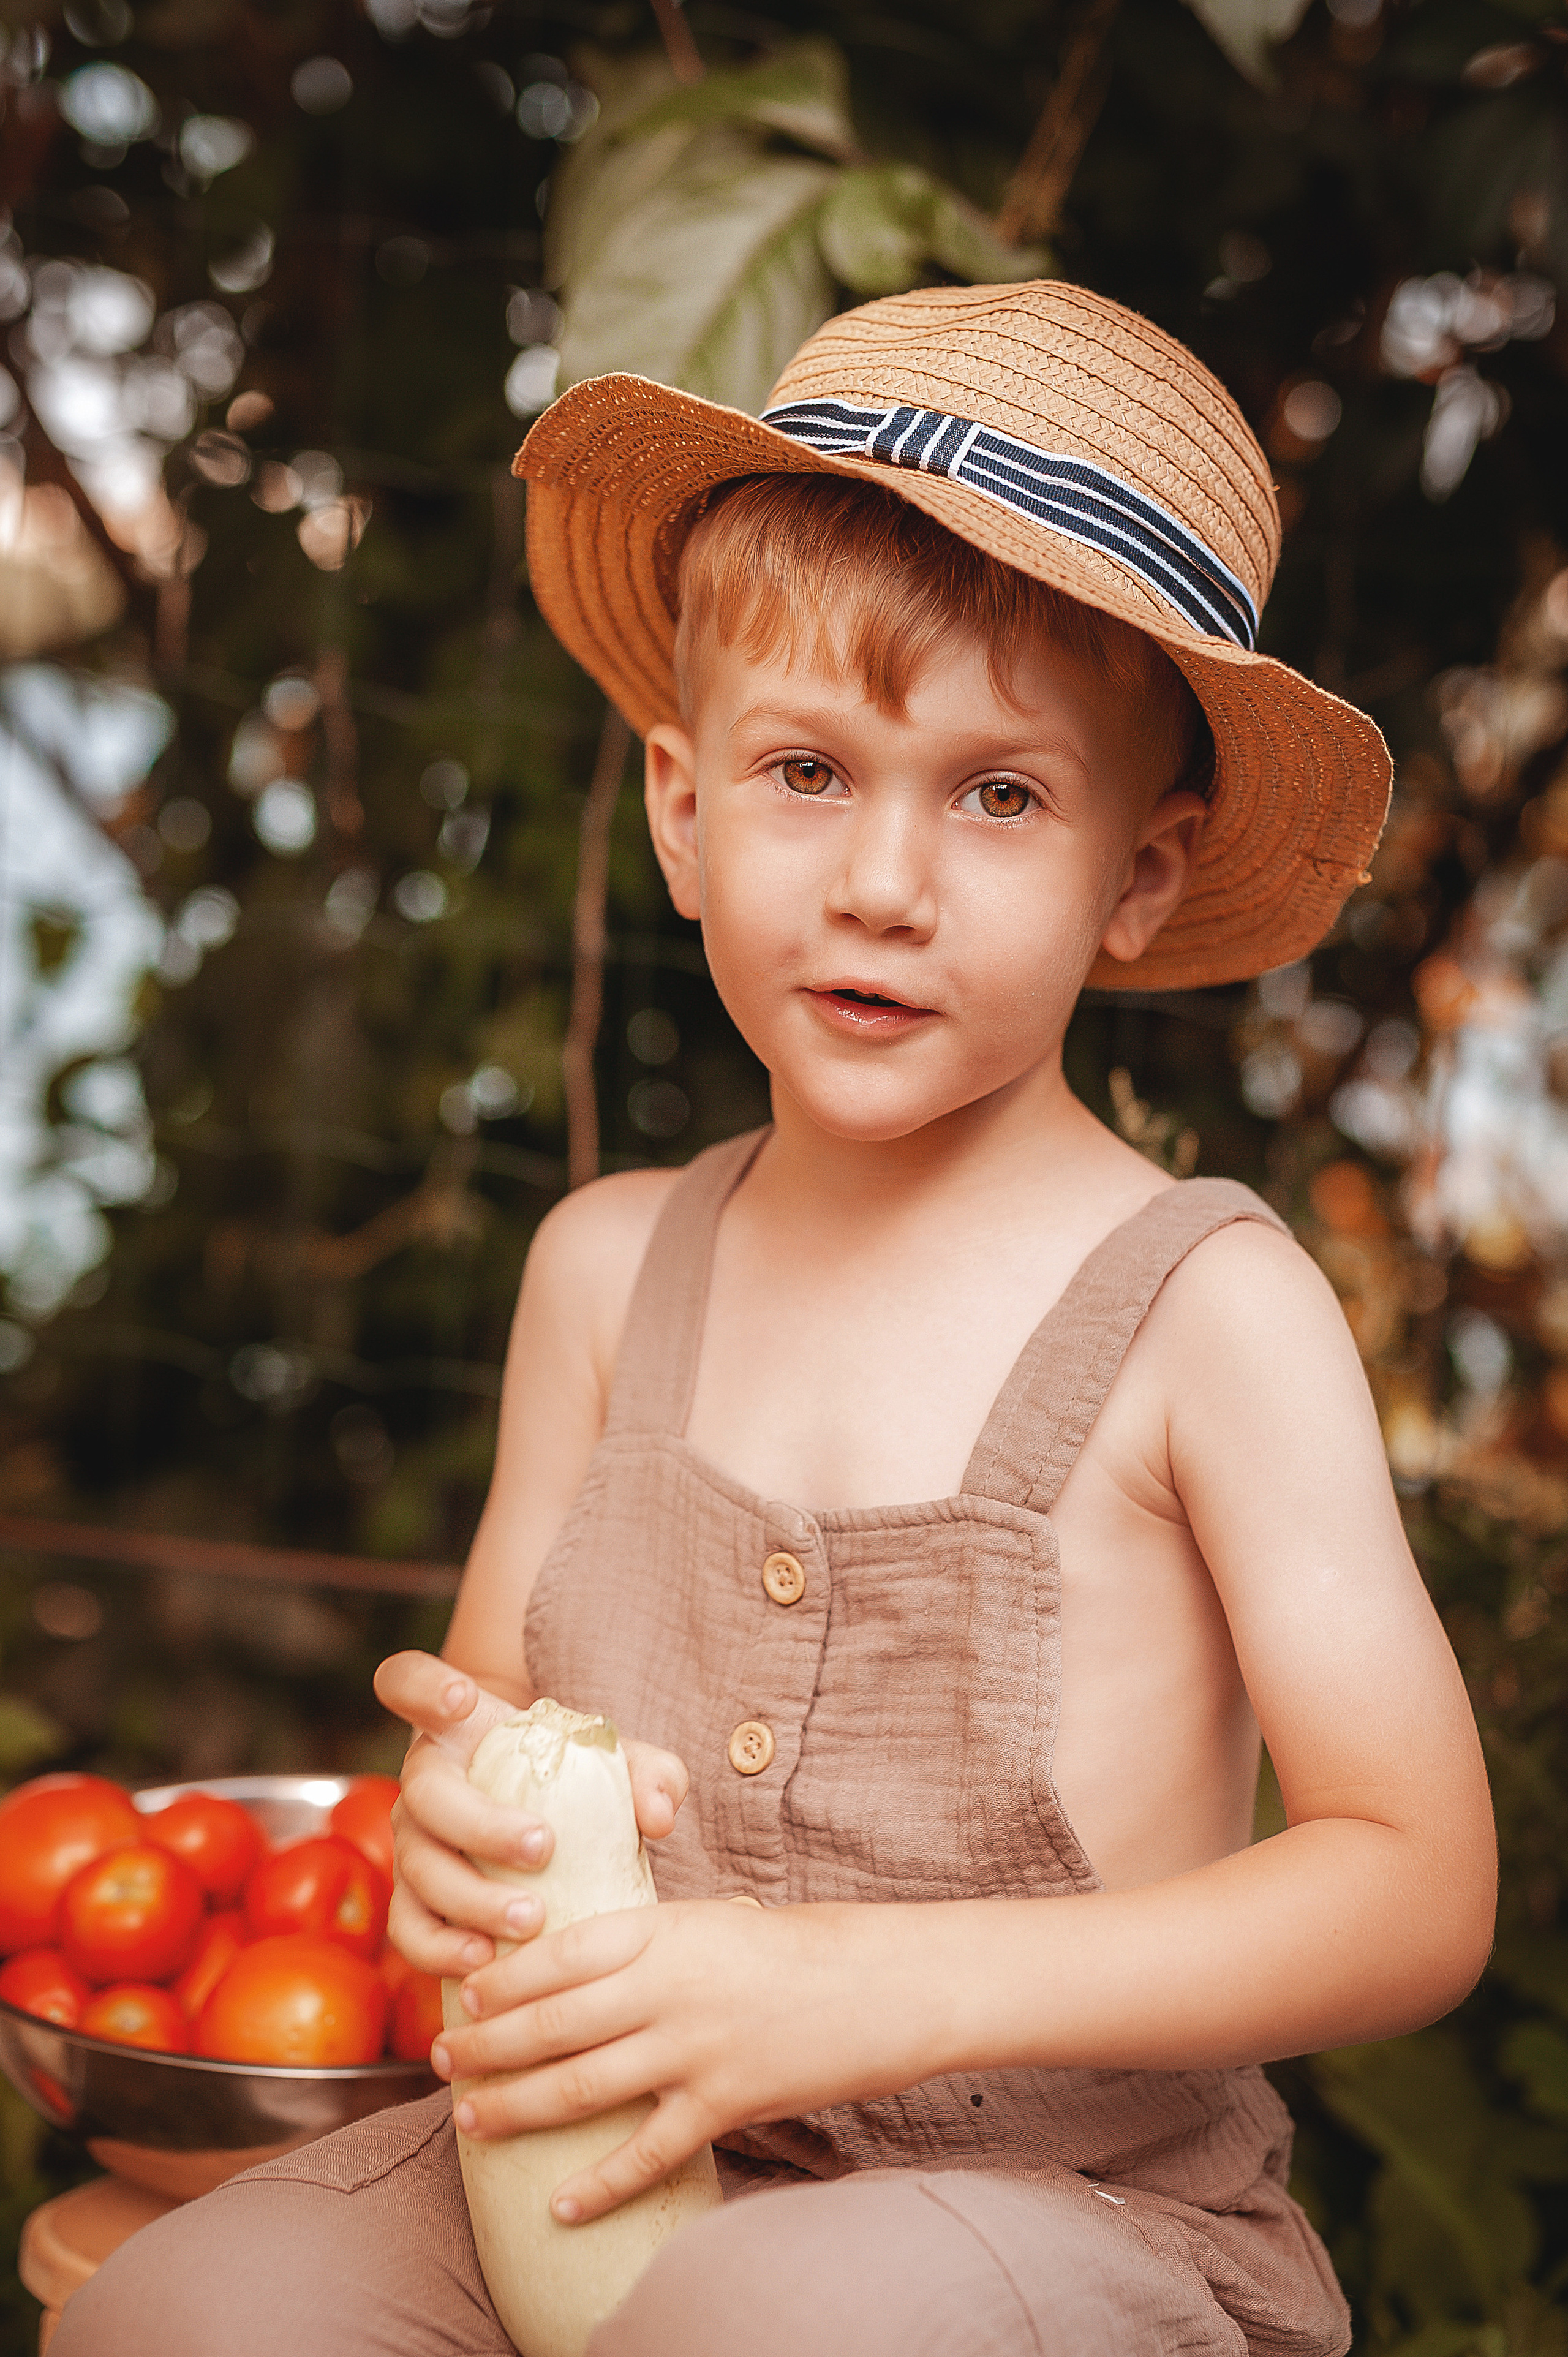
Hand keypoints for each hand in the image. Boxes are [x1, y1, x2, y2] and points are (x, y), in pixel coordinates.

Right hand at [371, 1650, 689, 1977]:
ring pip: (418, 1869)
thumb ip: (650, 1774)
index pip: (409, 1683)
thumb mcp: (619, 1765)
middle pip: (424, 1793)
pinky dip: (440, 1949)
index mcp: (458, 1731)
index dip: (422, 1685)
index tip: (461, 1698)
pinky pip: (410, 1929)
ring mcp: (412, 1844)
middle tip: (543, 1849)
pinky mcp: (413, 1902)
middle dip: (479, 1824)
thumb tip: (658, 1815)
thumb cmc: (579, 1785)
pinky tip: (487, 1962)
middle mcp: (423, 1782)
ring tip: (530, 1922)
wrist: (551, 1837)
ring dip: (470, 1898)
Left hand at [429, 1898, 942, 2222]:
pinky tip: (559, 2206)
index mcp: (662, 1930)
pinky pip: (644, 2154)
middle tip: (442, 2061)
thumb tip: (579, 1967)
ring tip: (472, 2120)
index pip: (556, 1953)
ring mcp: (694, 2048)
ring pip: (579, 2086)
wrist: (883, 1984)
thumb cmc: (795, 1949)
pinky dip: (596, 2186)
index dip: (500, 1979)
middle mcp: (667, 1987)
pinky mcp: (724, 2103)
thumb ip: (647, 1943)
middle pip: (550, 2023)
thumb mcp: (710, 1921)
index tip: (462, 1994)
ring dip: (514, 2107)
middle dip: (485, 2046)